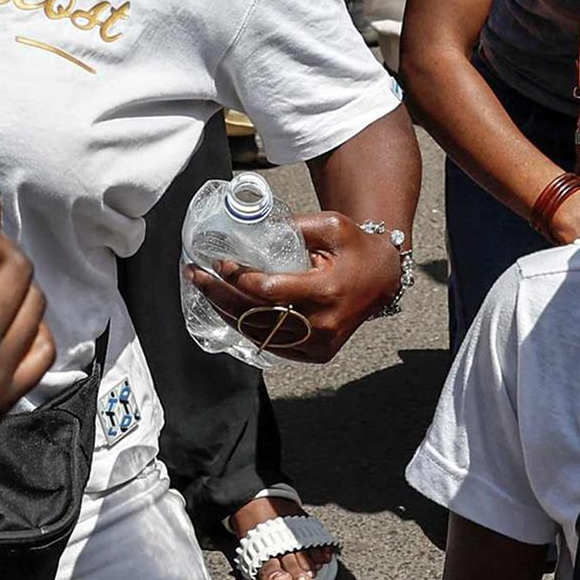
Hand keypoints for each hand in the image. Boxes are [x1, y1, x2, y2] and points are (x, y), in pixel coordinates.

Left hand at [187, 209, 401, 362]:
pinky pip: (271, 343)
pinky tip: (227, 308)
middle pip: (257, 315)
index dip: (239, 278)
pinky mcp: (315, 354)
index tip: (220, 262)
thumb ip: (294, 226)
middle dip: (220, 295)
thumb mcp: (332, 226)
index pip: (270, 291)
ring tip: (204, 290)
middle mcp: (322, 324)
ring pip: (259, 333)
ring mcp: (318, 344)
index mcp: (327, 290)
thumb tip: (251, 227)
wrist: (383, 280)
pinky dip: (246, 326)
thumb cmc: (355, 249)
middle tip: (195, 274)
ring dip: (226, 312)